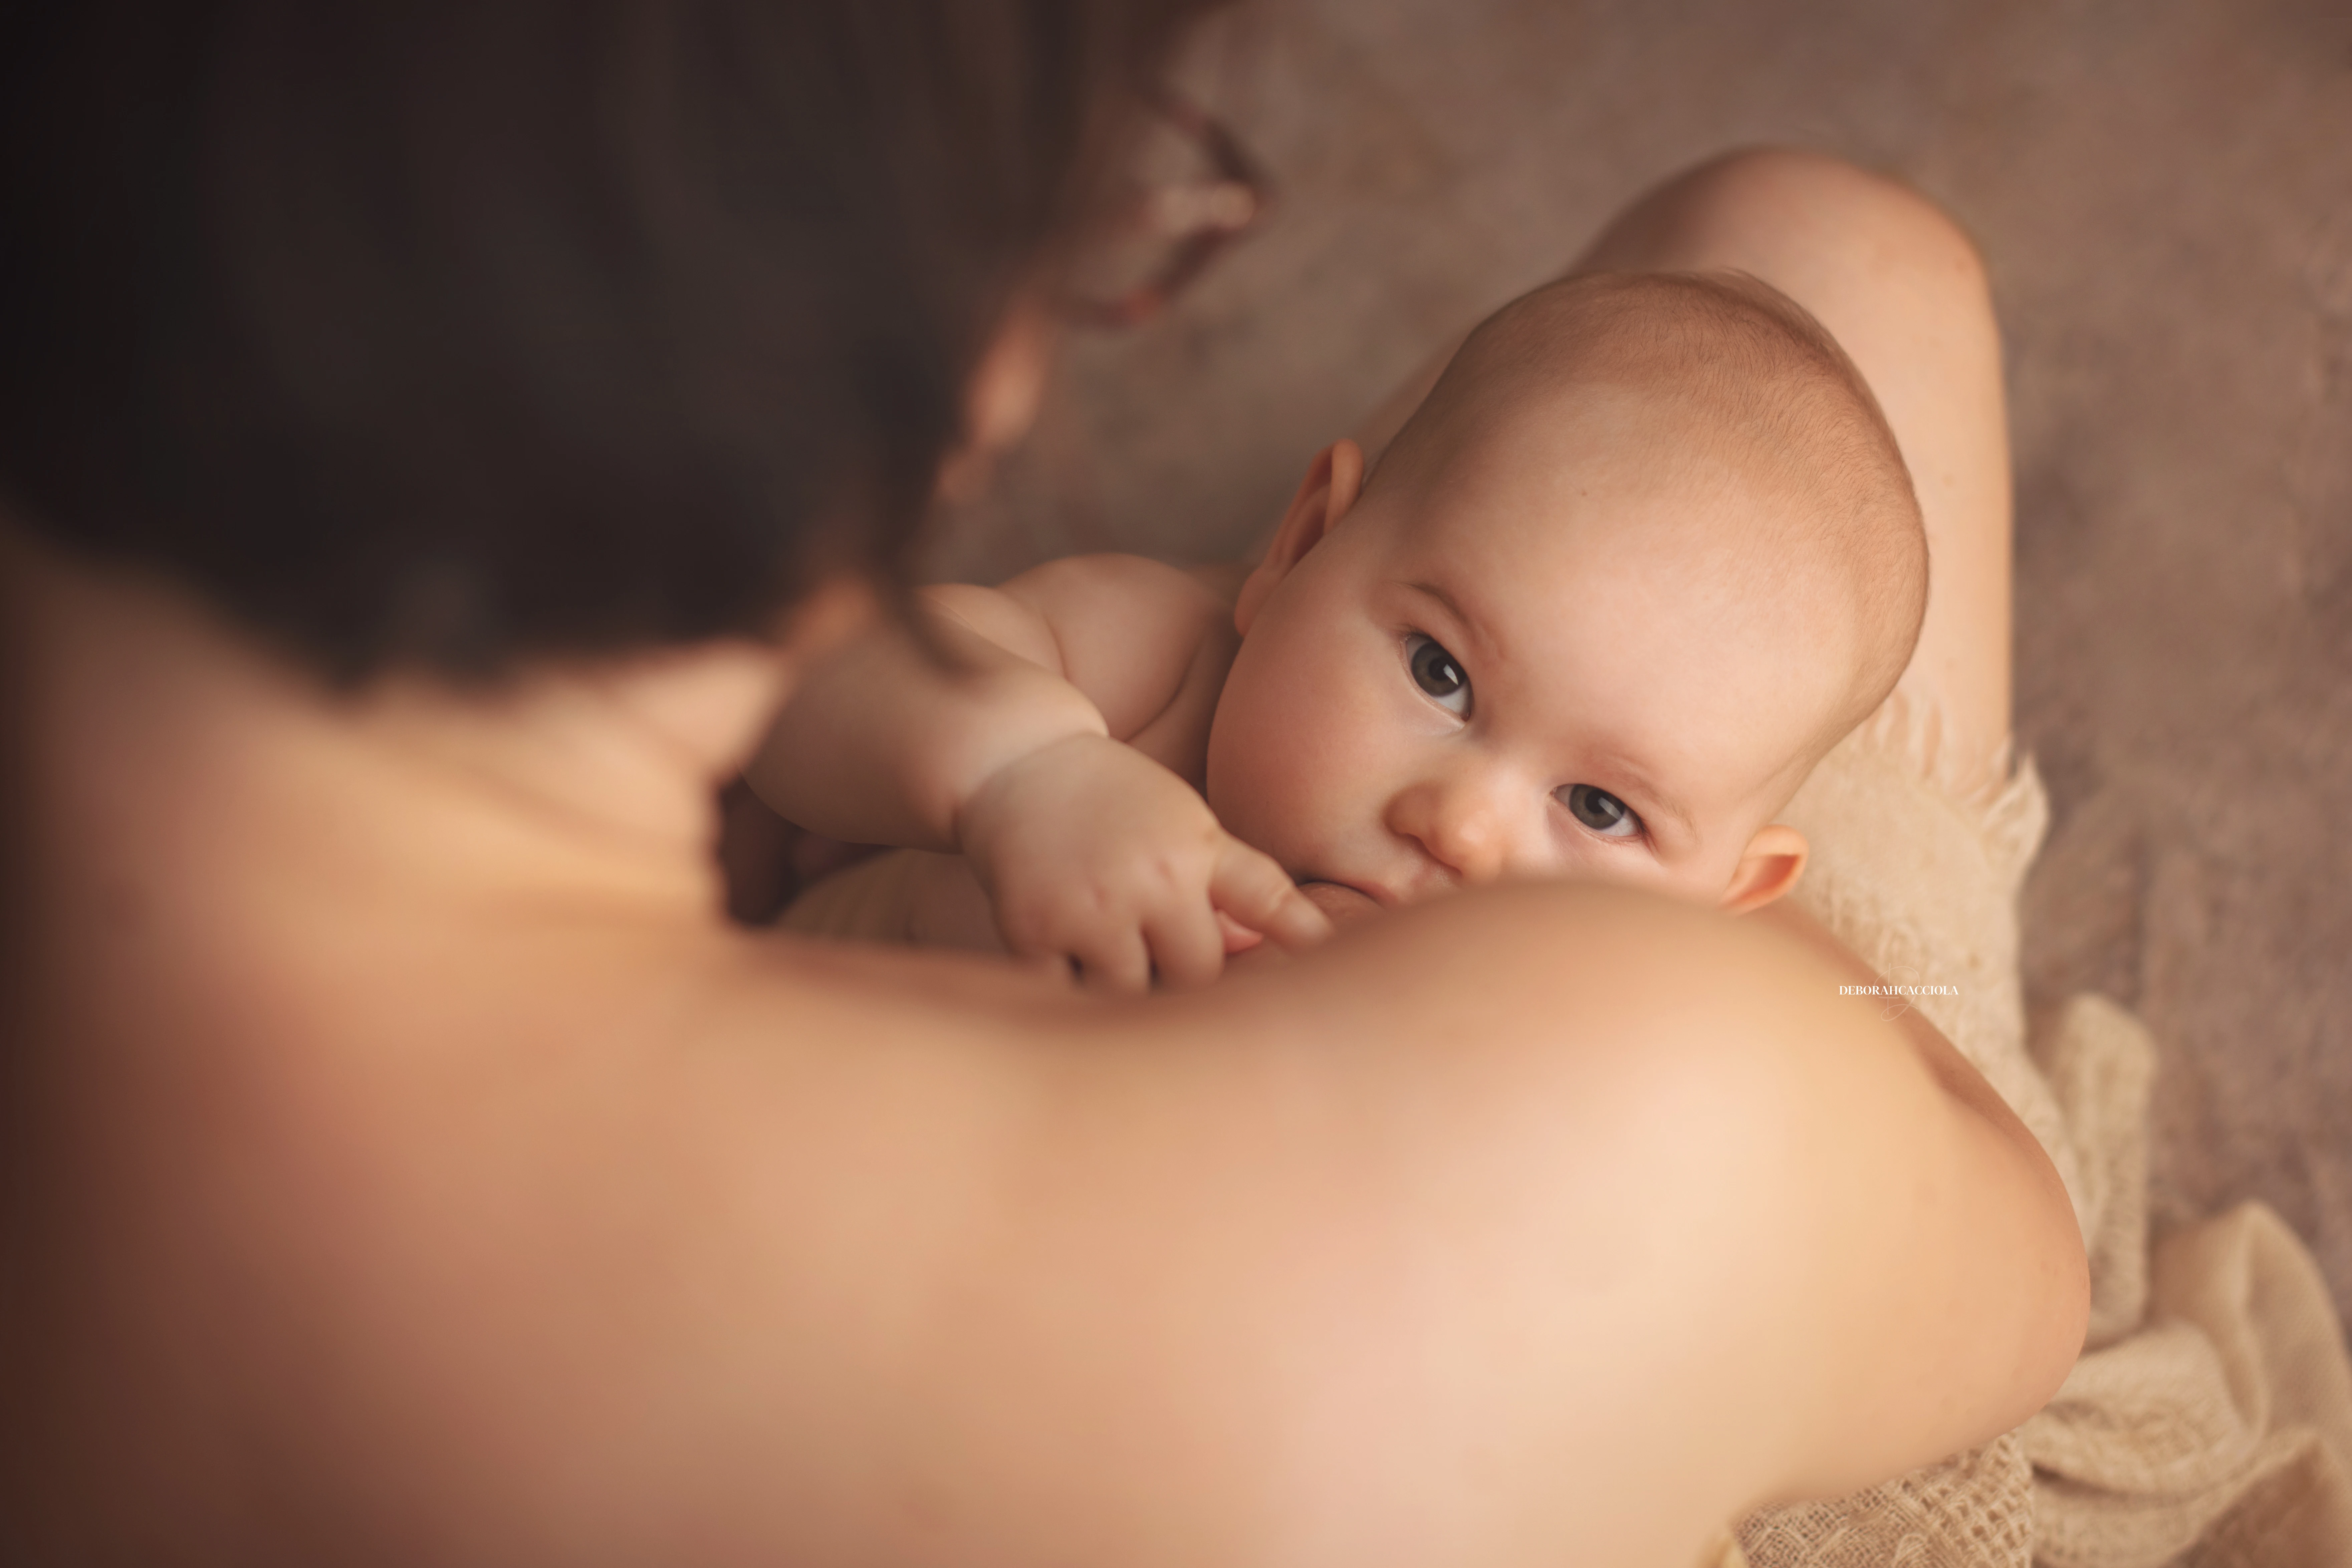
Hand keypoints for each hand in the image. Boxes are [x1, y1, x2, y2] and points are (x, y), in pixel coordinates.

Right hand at [956, 734, 1330, 991]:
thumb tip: (1259, 953)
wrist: (1015, 760)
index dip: (1306, 936)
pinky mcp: (1032, 931)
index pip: (1265, 899)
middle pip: (1196, 977)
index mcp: (1195, 849)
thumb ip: (1225, 885)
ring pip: (1130, 997)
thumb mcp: (1182, 821)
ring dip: (1126, 992)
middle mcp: (1151, 880)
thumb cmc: (1110, 798)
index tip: (1339, 966)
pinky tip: (1063, 960)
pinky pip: (1065, 996)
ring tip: (1108, 960)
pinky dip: (1068, 992)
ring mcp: (1091, 909)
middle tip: (1159, 966)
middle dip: (1184, 979)